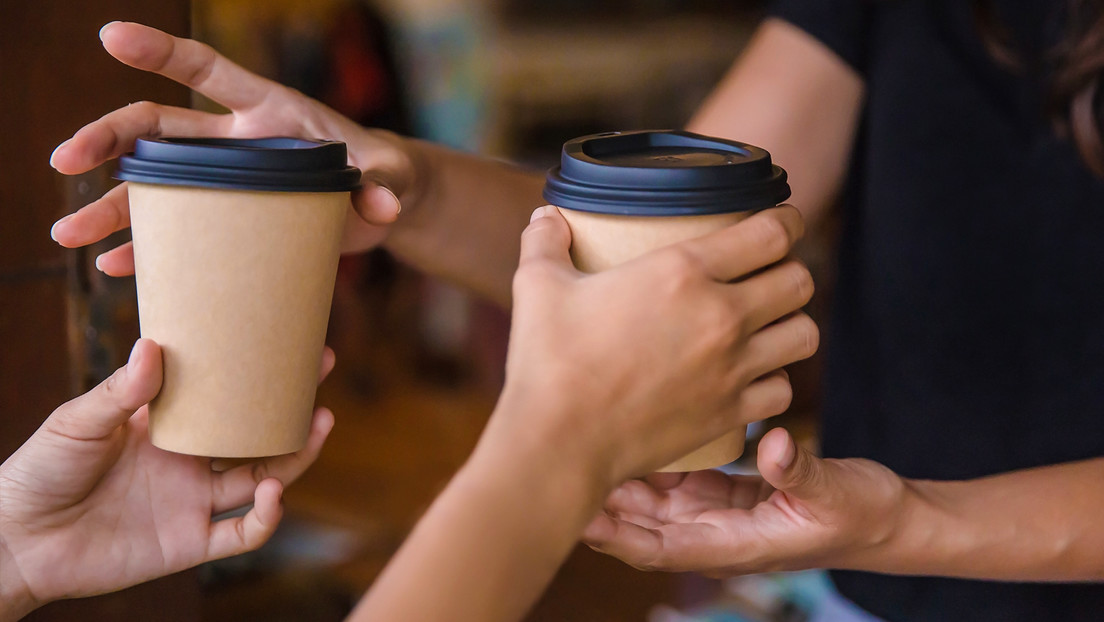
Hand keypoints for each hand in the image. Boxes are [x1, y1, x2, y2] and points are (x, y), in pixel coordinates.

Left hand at [0, 339, 334, 617]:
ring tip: (319, 424)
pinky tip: (274, 493)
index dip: (256, 371)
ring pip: (264, 477)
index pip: (224, 394)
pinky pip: (243, 534)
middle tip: (321, 369)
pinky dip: (267, 517)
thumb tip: (152, 345)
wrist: (17, 540)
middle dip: (292, 404)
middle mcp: (189, 462)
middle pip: (257, 433)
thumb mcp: (78, 421)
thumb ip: (121, 390)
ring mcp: (193, 502)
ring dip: (296, 455)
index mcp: (167, 426)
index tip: (284, 338)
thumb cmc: (40, 470)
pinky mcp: (190, 542)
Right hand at [49, 21, 415, 275]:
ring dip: (109, 207)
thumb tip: (383, 203)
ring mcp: (226, 182)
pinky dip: (146, 248)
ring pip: (153, 187)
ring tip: (66, 232)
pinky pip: (178, 232)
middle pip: (157, 130)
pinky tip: (115, 265)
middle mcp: (234, 141)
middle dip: (106, 139)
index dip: (162, 51)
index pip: (207, 71)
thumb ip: (386, 180)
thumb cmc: (384, 174)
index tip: (110, 35)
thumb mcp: (389, 174)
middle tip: (64, 159)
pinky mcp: (231, 222)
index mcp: (267, 110)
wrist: (381, 204)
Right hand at [480, 205, 818, 490]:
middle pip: (800, 280)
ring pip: (804, 334)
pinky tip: (752, 376)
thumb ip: (545, 242)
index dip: (787, 221)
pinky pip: (783, 390)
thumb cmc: (549, 361)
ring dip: (791, 324)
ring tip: (768, 324)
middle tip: (767, 274)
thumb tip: (546, 216)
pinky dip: (774, 381)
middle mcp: (720, 316)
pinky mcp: (728, 413)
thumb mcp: (538, 286)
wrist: (560, 442)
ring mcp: (730, 369)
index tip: (781, 222)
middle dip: (789, 271)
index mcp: (682, 271)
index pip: (772, 233)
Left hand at [581, 427, 908, 576]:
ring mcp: (716, 513)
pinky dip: (649, 464)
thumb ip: (801, 472)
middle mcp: (715, 533)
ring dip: (618, 483)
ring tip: (578, 448)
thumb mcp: (836, 493)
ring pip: (652, 503)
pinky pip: (675, 482)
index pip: (658, 548)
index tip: (578, 516)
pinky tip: (626, 435)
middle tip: (559, 468)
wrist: (886, 518)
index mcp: (733, 544)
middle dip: (600, 506)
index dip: (616, 536)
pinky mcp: (724, 492)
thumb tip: (772, 446)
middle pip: (641, 526)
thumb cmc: (863, 513)